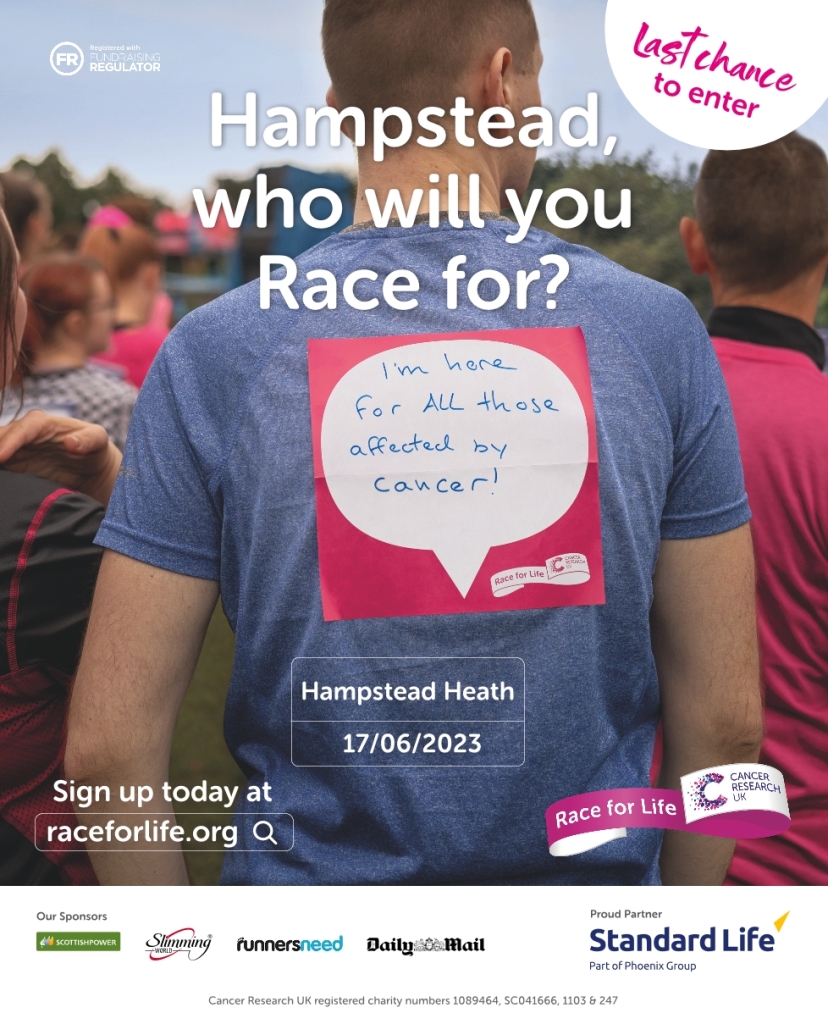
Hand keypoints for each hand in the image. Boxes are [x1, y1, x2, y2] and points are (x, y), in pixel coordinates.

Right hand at [0, 410, 121, 506]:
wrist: (88, 466)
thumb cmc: (94, 448)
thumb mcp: (98, 440)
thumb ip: (88, 440)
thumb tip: (71, 442)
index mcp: (41, 423)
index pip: (22, 430)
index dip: (9, 442)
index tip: (0, 457)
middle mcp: (22, 433)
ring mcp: (14, 448)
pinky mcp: (11, 463)